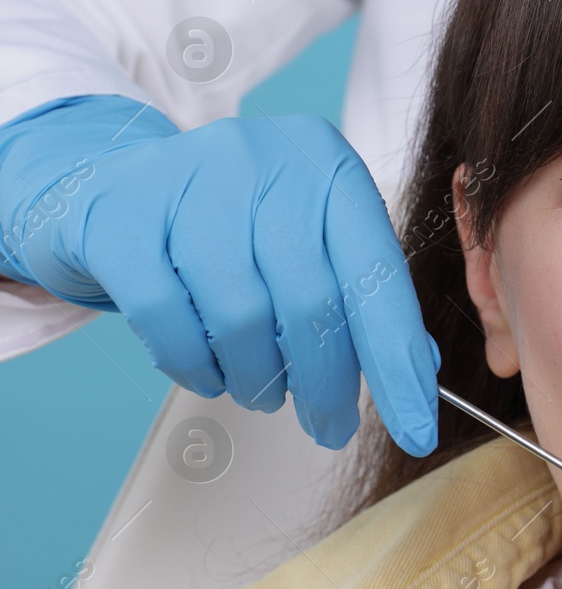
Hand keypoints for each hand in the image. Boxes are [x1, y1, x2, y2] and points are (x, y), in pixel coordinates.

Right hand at [0, 94, 438, 454]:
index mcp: (328, 164)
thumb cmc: (231, 220)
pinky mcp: (120, 218)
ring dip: (258, 378)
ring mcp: (188, 183)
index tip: (416, 427)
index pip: (377, 272)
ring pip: (241, 318)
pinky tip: (209, 373)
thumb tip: (420, 368)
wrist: (113, 181)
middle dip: (327, 384)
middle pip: (312, 302)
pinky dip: (194, 366)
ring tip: (262, 389)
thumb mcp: (309, 237)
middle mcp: (265, 162)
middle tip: (330, 424)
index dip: (399, 359)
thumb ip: (363, 293)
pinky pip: (167, 320)